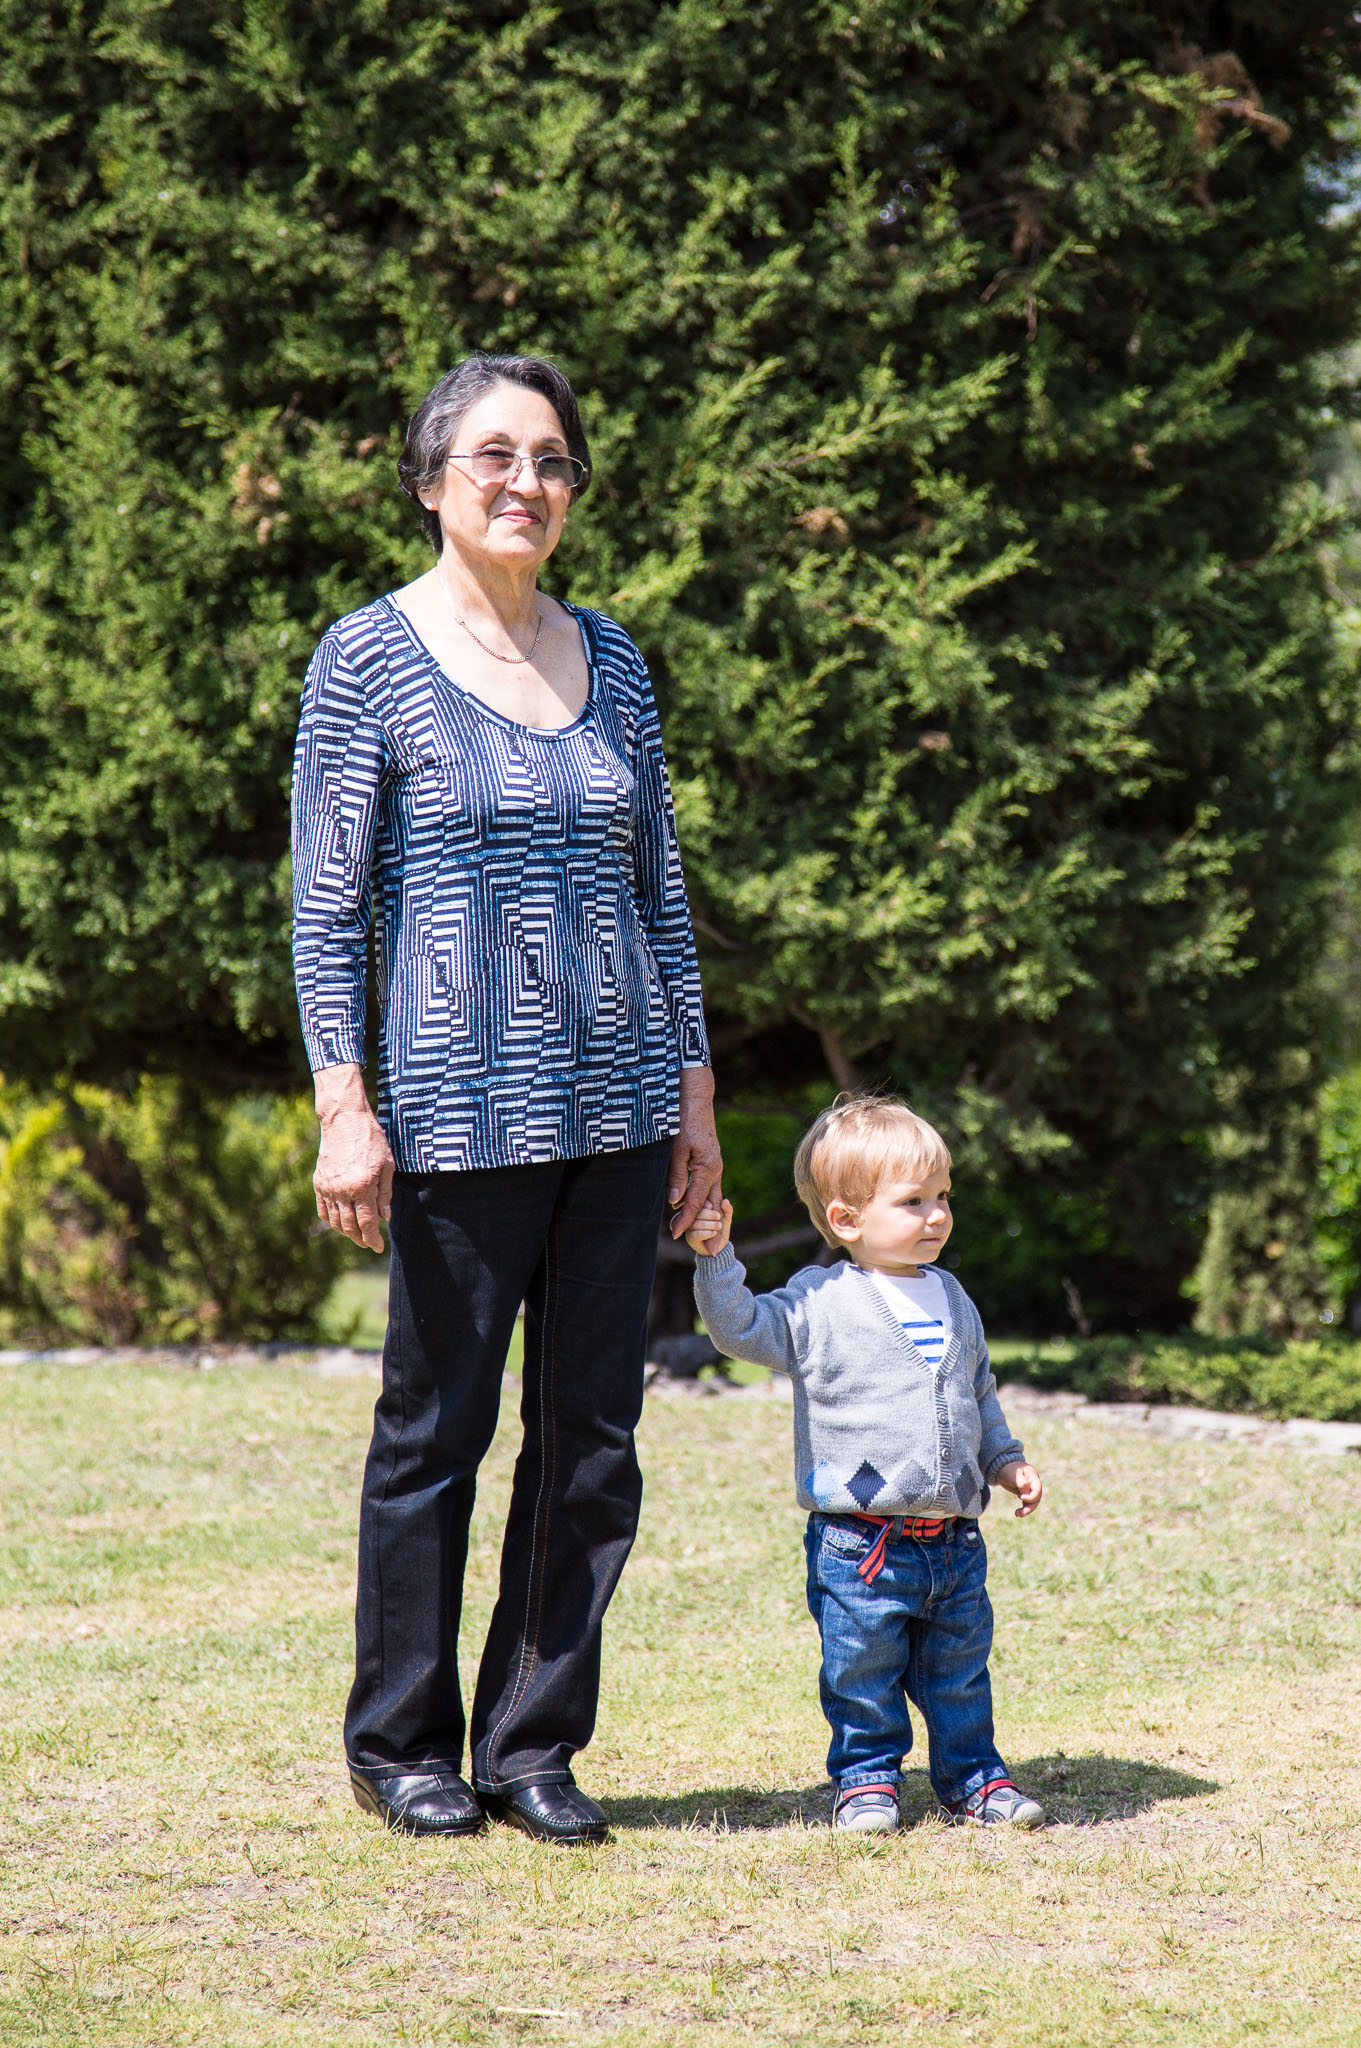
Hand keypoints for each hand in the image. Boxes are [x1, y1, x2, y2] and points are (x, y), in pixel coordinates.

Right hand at [312, 1063, 394, 1251]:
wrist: (344, 1119)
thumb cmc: (371, 1139)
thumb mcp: (387, 1164)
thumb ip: (385, 1193)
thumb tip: (385, 1217)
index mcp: (362, 1186)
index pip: (367, 1223)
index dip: (373, 1239)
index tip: (379, 1247)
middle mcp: (342, 1190)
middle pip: (349, 1226)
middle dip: (360, 1239)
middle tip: (369, 1244)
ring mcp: (327, 1187)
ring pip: (335, 1221)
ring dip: (346, 1232)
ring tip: (357, 1235)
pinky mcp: (319, 1182)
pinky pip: (323, 1210)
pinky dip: (331, 1220)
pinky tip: (341, 1222)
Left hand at [668, 1066, 722, 1238]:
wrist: (696, 1100)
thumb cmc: (684, 1122)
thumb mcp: (676, 1150)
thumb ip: (677, 1176)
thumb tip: (675, 1202)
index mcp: (707, 1169)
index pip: (695, 1202)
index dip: (686, 1220)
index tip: (677, 1234)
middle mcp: (715, 1170)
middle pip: (710, 1206)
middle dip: (706, 1228)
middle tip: (705, 1250)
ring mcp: (715, 1166)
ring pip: (712, 1198)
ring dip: (706, 1217)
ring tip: (702, 1236)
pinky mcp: (711, 1163)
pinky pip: (710, 1187)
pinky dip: (705, 1202)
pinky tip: (699, 1210)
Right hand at [685, 1198, 732, 1256]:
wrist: (720, 1247)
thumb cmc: (721, 1230)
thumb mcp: (726, 1219)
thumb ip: (727, 1209)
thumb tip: (725, 1201)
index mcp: (698, 1210)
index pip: (697, 1204)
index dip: (705, 1204)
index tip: (712, 1207)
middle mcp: (691, 1218)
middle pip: (696, 1213)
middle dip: (709, 1214)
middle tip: (719, 1218)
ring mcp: (689, 1228)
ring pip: (696, 1223)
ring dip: (710, 1224)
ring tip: (719, 1226)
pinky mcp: (690, 1238)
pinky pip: (695, 1234)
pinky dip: (706, 1233)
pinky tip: (713, 1233)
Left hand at [993, 1461, 1041, 1517]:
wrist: (1000, 1467)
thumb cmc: (1007, 1469)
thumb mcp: (1014, 1475)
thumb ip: (1021, 1483)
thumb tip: (1026, 1491)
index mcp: (1033, 1476)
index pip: (1037, 1490)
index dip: (1031, 1496)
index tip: (1021, 1497)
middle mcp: (1034, 1483)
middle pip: (1037, 1498)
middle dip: (1030, 1507)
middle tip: (1021, 1513)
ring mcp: (1030, 1488)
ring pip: (1032, 1502)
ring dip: (1027, 1510)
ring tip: (1017, 1514)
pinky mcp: (1024, 1493)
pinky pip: (1027, 1503)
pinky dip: (1023, 1508)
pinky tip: (1017, 1513)